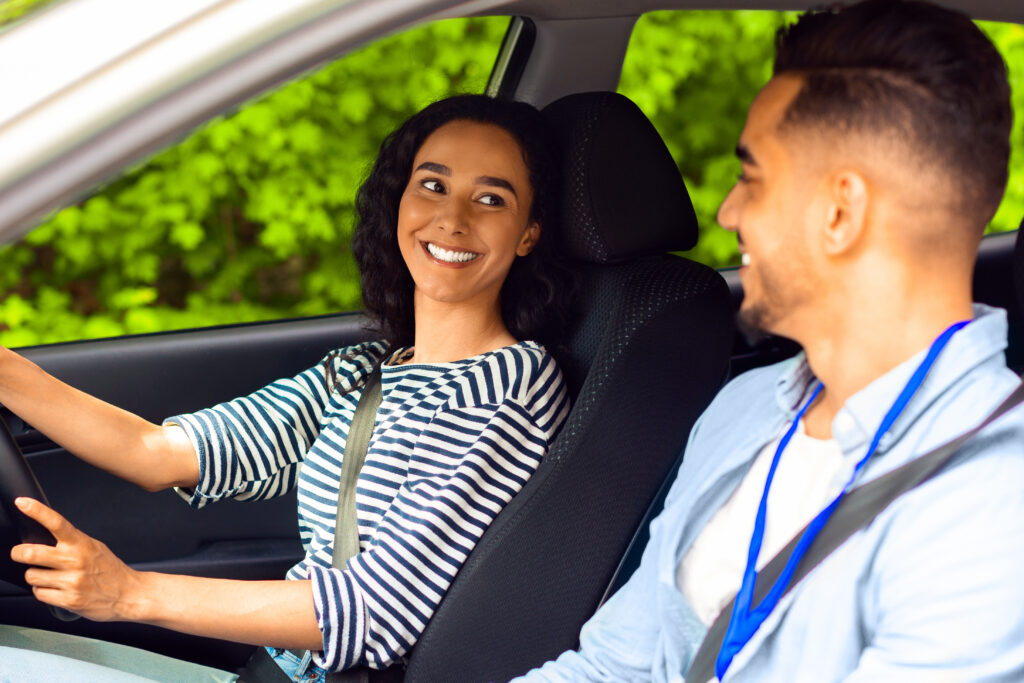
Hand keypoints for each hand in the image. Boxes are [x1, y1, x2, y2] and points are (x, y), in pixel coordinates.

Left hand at [9, 497, 140, 620]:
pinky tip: (56, 589)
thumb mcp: (95, 548)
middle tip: (19, 553)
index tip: (22, 503)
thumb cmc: (110, 570)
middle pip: (31, 553)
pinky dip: (43, 591)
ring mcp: (72, 581)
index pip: (57, 523)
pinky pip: (39, 593)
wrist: (129, 594)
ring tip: (49, 576)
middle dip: (18, 553)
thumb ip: (72, 543)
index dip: (37, 511)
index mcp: (82, 544)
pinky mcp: (69, 600)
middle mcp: (75, 561)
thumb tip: (44, 538)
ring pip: (31, 576)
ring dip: (35, 576)